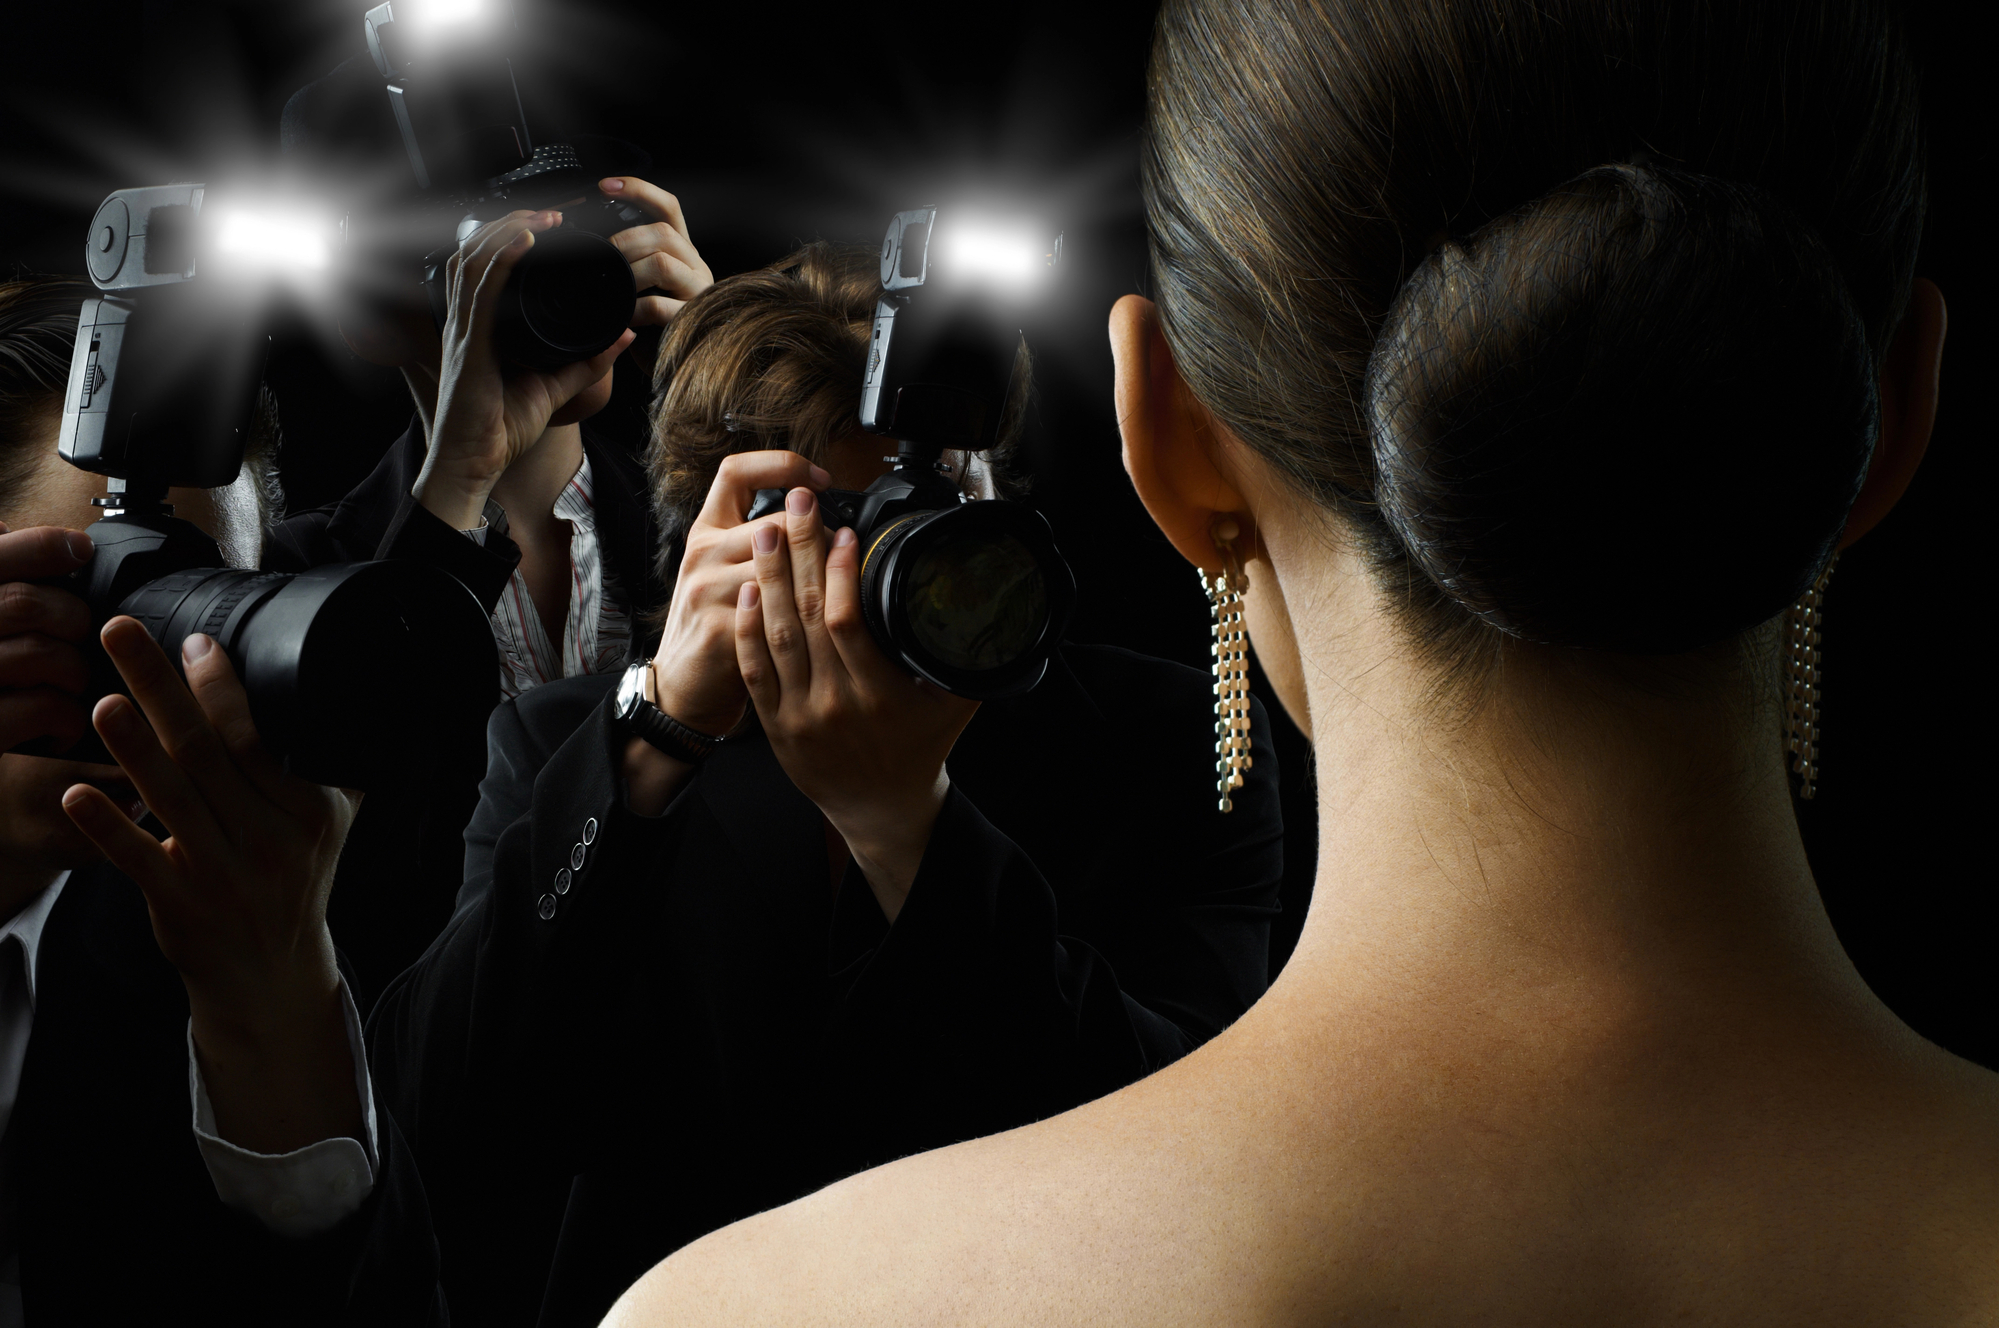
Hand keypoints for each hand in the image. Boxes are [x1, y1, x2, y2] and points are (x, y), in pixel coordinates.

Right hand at [0, 521, 94, 753]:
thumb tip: (1, 525)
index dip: (39, 546)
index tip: (79, 549)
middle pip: (25, 603)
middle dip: (73, 617)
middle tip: (80, 636)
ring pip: (41, 654)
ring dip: (75, 670)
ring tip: (71, 685)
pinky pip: (42, 707)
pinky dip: (68, 716)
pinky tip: (61, 725)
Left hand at [60, 618, 363, 1153]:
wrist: (272, 975)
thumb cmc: (294, 883)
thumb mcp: (331, 824)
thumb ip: (328, 763)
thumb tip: (342, 690)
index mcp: (310, 812)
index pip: (260, 739)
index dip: (222, 690)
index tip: (195, 644)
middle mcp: (270, 839)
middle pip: (206, 752)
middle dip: (161, 688)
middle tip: (120, 634)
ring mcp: (223, 874)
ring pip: (172, 799)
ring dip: (133, 748)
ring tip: (101, 700)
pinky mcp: (179, 904)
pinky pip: (137, 859)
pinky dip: (106, 826)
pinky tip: (76, 791)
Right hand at [416, 210, 636, 529]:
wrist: (473, 467)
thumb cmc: (499, 431)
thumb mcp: (551, 388)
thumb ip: (585, 361)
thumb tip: (622, 335)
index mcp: (479, 326)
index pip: (487, 265)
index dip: (512, 237)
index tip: (550, 227)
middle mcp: (464, 321)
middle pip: (477, 250)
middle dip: (512, 224)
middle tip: (552, 215)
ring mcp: (462, 331)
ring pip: (476, 259)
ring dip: (511, 231)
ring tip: (544, 219)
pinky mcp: (469, 347)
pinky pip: (484, 292)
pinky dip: (503, 261)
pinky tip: (526, 242)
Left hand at [600, 177, 713, 326]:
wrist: (671, 366)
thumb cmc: (650, 325)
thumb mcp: (640, 285)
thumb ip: (629, 261)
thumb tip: (589, 241)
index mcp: (682, 252)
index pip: (668, 207)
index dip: (639, 190)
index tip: (604, 186)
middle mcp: (695, 266)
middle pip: (664, 233)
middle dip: (626, 239)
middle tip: (602, 256)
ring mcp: (697, 292)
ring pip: (664, 263)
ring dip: (629, 273)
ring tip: (613, 289)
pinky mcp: (690, 320)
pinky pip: (658, 305)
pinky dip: (633, 308)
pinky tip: (623, 317)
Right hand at [622, 451, 829, 815]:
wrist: (681, 689)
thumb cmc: (716, 627)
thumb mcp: (726, 572)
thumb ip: (761, 544)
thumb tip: (819, 521)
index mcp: (706, 531)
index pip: (736, 471)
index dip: (781, 465)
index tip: (820, 478)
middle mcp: (703, 554)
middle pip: (774, 521)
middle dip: (819, 535)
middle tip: (847, 547)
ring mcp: (707, 590)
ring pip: (780, 565)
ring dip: (820, 573)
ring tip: (843, 582)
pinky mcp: (720, 628)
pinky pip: (776, 612)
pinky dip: (808, 613)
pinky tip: (829, 619)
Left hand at [734, 488, 979, 919]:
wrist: (881, 810)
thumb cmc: (920, 751)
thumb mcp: (956, 707)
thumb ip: (969, 659)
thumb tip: (998, 610)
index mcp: (879, 696)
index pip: (850, 622)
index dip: (841, 572)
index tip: (845, 532)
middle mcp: (834, 704)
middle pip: (808, 616)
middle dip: (801, 552)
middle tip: (798, 505)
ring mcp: (799, 714)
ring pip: (776, 636)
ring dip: (770, 578)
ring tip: (769, 531)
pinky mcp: (774, 723)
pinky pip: (754, 668)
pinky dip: (750, 628)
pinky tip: (752, 590)